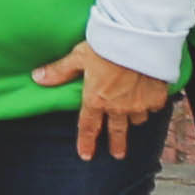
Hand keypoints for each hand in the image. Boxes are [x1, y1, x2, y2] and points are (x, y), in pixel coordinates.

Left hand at [33, 40, 172, 157]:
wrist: (138, 39)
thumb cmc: (106, 45)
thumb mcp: (79, 56)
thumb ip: (60, 71)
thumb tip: (37, 78)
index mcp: (96, 100)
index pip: (88, 127)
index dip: (86, 142)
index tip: (85, 155)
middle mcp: (118, 107)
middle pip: (117, 132)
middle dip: (116, 145)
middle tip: (117, 154)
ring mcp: (139, 104)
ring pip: (137, 118)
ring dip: (134, 118)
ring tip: (134, 116)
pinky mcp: (156, 97)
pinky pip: (153, 106)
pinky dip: (151, 104)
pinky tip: (150, 98)